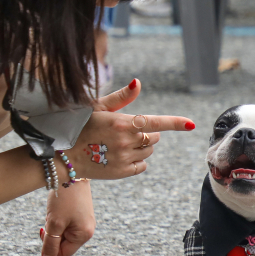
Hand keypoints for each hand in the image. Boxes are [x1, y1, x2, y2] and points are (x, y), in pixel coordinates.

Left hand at [39, 180, 94, 255]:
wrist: (72, 172)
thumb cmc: (64, 198)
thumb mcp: (54, 223)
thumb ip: (50, 244)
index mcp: (84, 235)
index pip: (62, 254)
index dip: (51, 245)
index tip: (46, 229)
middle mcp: (88, 230)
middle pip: (63, 244)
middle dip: (53, 234)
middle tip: (51, 219)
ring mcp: (86, 222)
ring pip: (64, 233)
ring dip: (55, 226)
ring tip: (55, 211)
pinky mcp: (82, 214)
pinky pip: (67, 224)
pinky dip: (59, 219)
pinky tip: (59, 208)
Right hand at [65, 79, 195, 179]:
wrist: (63, 155)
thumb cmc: (80, 126)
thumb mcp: (97, 108)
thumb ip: (121, 98)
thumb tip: (138, 83)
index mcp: (122, 122)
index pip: (156, 122)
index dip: (175, 123)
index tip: (191, 124)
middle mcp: (126, 141)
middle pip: (153, 137)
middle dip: (146, 133)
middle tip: (126, 132)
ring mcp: (125, 158)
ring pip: (149, 151)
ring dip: (141, 147)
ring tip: (120, 144)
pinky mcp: (122, 172)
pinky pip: (142, 166)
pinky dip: (137, 161)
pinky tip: (121, 156)